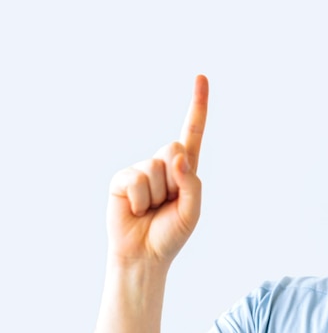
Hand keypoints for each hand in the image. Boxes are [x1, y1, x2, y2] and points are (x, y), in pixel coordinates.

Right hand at [106, 75, 207, 268]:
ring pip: (156, 167)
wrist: (144, 255)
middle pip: (174, 148)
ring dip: (158, 195)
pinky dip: (141, 201)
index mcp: (185, 168)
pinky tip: (137, 211)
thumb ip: (192, 183)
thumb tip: (178, 157)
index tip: (201, 77)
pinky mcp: (122, 179)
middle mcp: (163, 164)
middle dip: (175, 179)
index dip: (198, 105)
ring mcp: (141, 170)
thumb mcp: (192, 211)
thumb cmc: (171, 233)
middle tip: (167, 202)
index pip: (192, 132)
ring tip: (152, 210)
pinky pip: (137, 180)